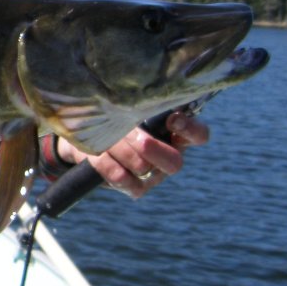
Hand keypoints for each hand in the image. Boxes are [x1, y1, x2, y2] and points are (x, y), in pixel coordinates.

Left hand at [57, 112, 208, 197]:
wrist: (88, 138)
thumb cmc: (113, 116)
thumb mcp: (124, 106)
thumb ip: (135, 103)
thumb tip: (132, 98)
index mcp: (175, 133)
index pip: (198, 135)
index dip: (190, 129)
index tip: (172, 119)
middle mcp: (169, 156)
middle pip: (174, 162)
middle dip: (152, 149)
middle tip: (137, 139)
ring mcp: (153, 175)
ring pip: (143, 168)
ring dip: (121, 150)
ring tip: (105, 139)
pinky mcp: (134, 187)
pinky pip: (123, 180)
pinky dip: (107, 165)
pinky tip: (97, 156)